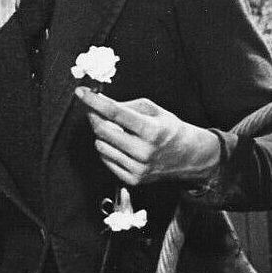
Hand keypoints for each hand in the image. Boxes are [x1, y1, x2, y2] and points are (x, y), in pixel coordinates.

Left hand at [75, 87, 219, 185]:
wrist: (190, 157)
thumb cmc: (170, 130)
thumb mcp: (154, 110)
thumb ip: (126, 105)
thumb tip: (100, 102)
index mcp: (151, 130)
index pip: (114, 113)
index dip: (94, 101)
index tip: (81, 92)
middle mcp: (144, 151)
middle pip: (102, 131)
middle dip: (93, 116)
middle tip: (93, 109)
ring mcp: (138, 168)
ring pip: (101, 146)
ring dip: (101, 134)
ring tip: (115, 130)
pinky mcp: (132, 179)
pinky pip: (106, 160)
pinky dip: (107, 149)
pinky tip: (119, 144)